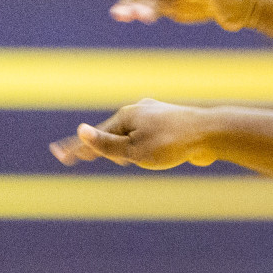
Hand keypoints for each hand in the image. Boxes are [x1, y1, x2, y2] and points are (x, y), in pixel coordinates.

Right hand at [50, 99, 218, 169]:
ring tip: (129, 161)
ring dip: (127, 150)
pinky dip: (146, 148)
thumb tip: (80, 131)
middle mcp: (140, 111)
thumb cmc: (172, 143)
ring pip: (134, 137)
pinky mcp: (173, 125)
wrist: (213, 134)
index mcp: (127, 115)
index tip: (58, 154)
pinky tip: (153, 155)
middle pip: (114, 134)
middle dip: (105, 149)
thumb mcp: (134, 150)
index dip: (78, 148)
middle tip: (84, 157)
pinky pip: (152, 138)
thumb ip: (107, 144)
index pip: (96, 136)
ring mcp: (157, 116)